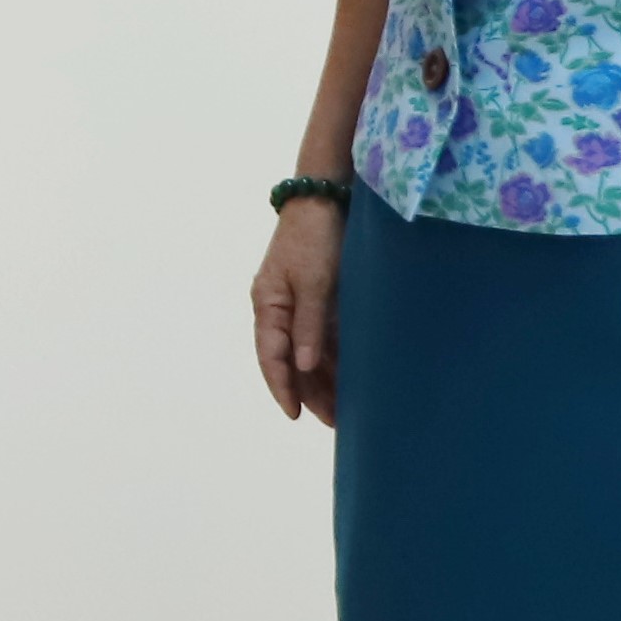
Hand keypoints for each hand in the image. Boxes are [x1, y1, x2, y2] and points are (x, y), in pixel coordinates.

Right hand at [250, 197, 339, 422]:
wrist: (326, 198)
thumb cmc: (315, 238)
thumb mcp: (314, 283)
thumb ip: (308, 325)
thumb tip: (301, 367)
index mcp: (268, 304)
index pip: (270, 356)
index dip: (281, 387)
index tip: (294, 415)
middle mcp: (279, 309)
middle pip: (289, 360)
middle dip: (309, 392)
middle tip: (333, 422)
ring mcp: (300, 305)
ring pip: (308, 353)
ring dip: (325, 380)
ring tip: (346, 408)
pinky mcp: (320, 299)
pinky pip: (325, 338)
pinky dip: (336, 359)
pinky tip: (352, 378)